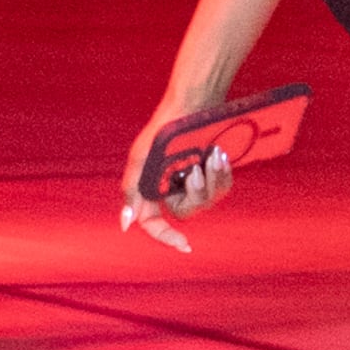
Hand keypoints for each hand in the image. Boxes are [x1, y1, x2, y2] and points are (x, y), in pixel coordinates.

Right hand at [114, 93, 224, 254]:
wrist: (190, 104)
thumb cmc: (161, 130)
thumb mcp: (141, 159)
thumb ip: (132, 191)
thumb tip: (126, 223)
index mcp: (152, 190)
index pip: (155, 223)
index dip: (168, 237)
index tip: (185, 245)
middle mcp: (173, 190)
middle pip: (187, 211)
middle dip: (195, 193)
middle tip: (195, 170)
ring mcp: (194, 182)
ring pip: (208, 201)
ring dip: (211, 180)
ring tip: (210, 156)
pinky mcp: (212, 173)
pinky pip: (223, 187)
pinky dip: (223, 174)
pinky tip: (219, 155)